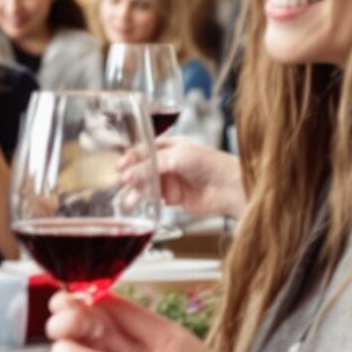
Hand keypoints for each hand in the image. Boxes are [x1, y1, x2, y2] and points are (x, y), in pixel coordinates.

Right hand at [124, 138, 247, 221]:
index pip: (144, 150)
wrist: (230, 189)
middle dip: (130, 176)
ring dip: (136, 191)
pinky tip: (138, 204)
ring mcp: (171, 180)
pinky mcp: (174, 198)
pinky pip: (154, 199)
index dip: (131, 158)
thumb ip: (152, 165)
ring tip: (129, 200)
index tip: (120, 166)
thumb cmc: (212, 165)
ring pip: (146, 185)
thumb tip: (128, 173)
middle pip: (142, 168)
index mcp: (170, 146)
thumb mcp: (178, 157)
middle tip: (122, 184)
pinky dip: (145, 202)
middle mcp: (169, 162)